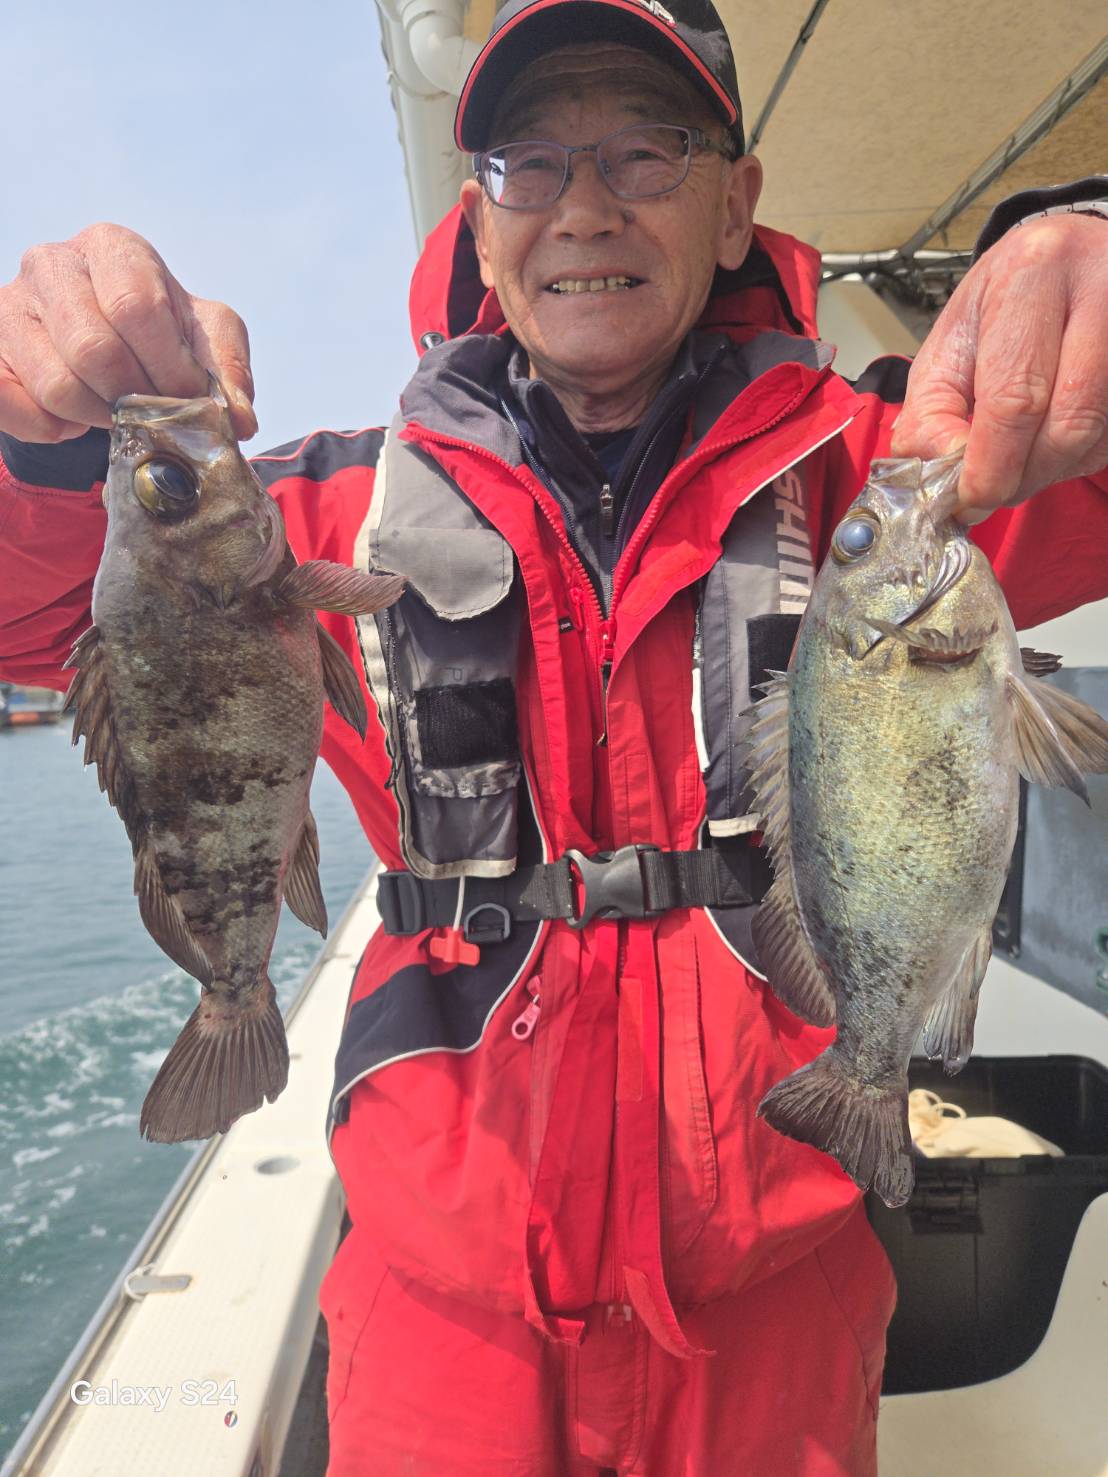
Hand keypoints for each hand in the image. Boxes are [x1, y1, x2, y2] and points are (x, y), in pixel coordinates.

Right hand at [0, 222, 256, 442]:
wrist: (100, 346)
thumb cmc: (157, 335)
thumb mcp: (204, 339)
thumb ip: (227, 371)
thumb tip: (238, 420)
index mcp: (114, 248)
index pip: (138, 307)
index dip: (169, 368)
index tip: (188, 399)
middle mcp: (54, 264)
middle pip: (95, 350)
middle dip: (136, 399)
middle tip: (153, 414)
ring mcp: (11, 306)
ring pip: (58, 386)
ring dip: (99, 417)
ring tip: (115, 413)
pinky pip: (15, 406)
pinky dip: (52, 429)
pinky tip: (73, 421)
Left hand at [891, 213, 1107, 521]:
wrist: (1073, 252)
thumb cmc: (1008, 299)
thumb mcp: (953, 338)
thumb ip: (932, 408)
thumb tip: (936, 472)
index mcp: (1033, 275)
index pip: (1015, 398)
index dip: (991, 466)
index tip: (968, 498)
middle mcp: (1100, 287)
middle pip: (1066, 424)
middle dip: (1022, 476)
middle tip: (992, 490)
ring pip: (1097, 437)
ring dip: (1052, 470)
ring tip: (1020, 459)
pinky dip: (1080, 455)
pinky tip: (1055, 439)